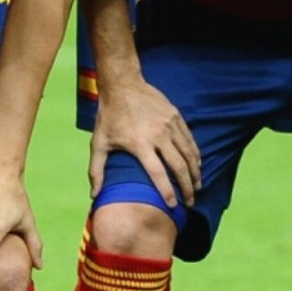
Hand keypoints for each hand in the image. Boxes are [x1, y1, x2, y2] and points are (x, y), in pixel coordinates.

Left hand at [90, 74, 198, 203]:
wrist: (123, 85)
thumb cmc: (109, 116)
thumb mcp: (99, 143)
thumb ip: (97, 170)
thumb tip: (94, 195)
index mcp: (140, 144)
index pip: (158, 174)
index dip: (167, 192)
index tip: (173, 206)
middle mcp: (158, 135)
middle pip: (179, 166)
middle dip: (187, 187)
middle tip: (190, 202)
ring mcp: (170, 124)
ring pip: (189, 153)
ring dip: (195, 172)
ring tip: (197, 186)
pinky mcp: (176, 116)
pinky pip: (189, 140)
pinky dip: (195, 154)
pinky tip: (197, 165)